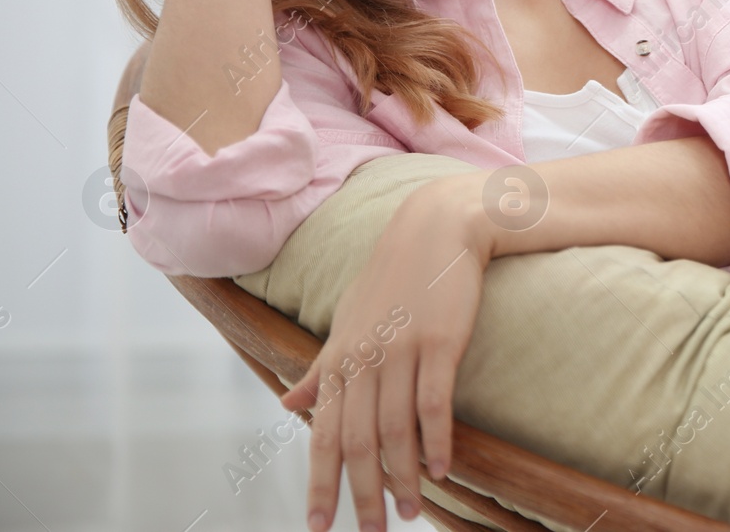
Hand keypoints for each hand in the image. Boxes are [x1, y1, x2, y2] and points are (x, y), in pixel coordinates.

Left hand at [279, 177, 491, 531]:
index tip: (318, 526)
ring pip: (394, 427)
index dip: (318, 483)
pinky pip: (434, 401)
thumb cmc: (392, 277)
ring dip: (403, 476)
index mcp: (340, 358)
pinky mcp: (439, 340)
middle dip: (361, 493)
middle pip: (356, 440)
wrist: (438, 228)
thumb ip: (320, 367)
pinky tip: (443, 469)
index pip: (322, 433)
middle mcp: (364, 357)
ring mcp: (401, 348)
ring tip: (410, 512)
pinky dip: (436, 439)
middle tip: (372, 531)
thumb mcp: (348, 321)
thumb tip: (286, 401)